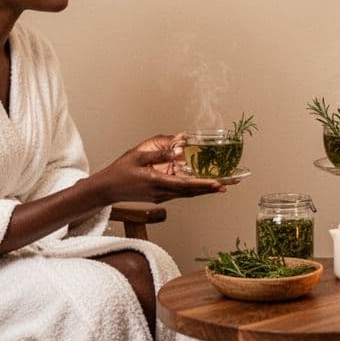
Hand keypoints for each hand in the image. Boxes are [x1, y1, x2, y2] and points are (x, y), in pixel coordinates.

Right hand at [93, 134, 225, 202]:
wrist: (107, 189)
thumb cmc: (121, 171)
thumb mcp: (138, 156)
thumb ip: (160, 151)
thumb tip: (180, 144)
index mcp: (157, 182)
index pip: (185, 185)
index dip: (203, 184)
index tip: (219, 183)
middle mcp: (162, 192)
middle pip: (193, 191)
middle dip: (213, 187)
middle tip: (233, 183)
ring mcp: (162, 196)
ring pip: (189, 193)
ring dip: (207, 189)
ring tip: (225, 184)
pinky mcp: (161, 195)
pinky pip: (182, 192)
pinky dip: (195, 188)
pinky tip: (205, 183)